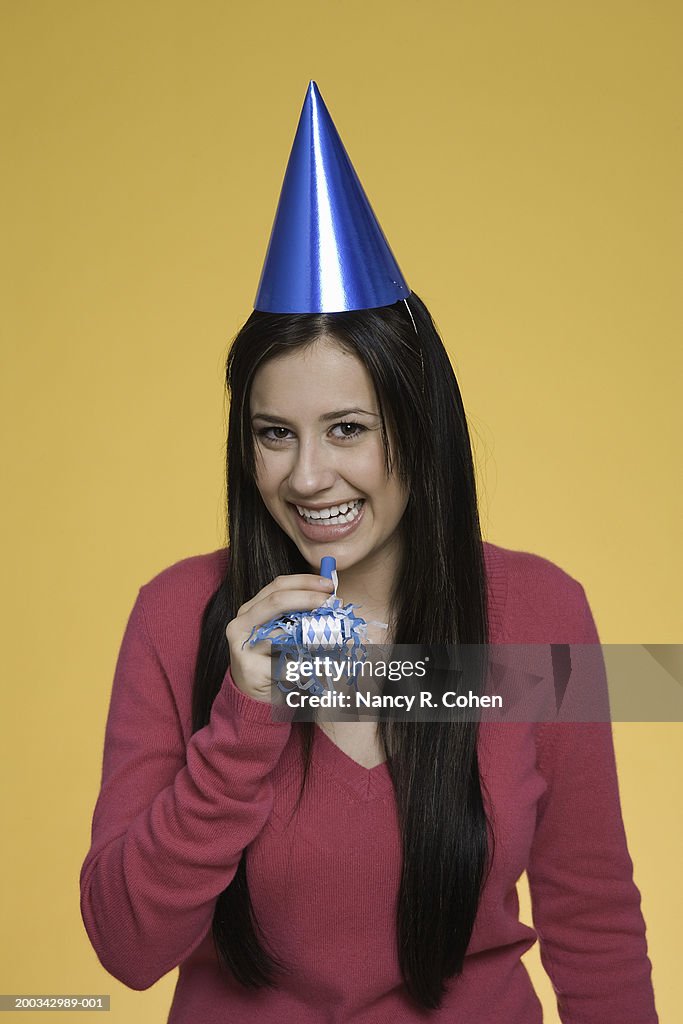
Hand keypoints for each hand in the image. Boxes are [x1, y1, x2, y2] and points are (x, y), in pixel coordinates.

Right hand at [225, 573, 334, 701]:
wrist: (254, 695)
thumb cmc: (274, 659)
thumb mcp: (285, 632)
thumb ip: (300, 614)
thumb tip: (332, 598)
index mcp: (251, 609)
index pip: (278, 585)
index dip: (305, 582)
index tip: (330, 585)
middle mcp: (241, 623)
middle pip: (277, 602)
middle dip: (308, 599)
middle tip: (332, 603)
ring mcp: (242, 646)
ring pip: (284, 634)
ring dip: (311, 638)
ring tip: (328, 642)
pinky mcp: (250, 668)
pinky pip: (286, 662)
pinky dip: (304, 664)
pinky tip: (310, 668)